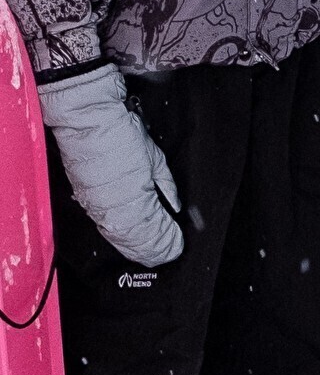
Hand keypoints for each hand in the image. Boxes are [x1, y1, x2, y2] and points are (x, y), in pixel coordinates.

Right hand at [40, 60, 183, 264]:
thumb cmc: (121, 136)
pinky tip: (130, 240)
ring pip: (122, 240)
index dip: (167, 243)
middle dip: (156, 249)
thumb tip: (174, 206)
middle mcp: (114, 214)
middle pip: (138, 243)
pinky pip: (107, 229)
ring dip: (139, 248)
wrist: (88, 123)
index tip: (177, 245)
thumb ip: (166, 188)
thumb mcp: (155, 160)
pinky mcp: (87, 203)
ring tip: (155, 252)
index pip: (154, 236)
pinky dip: (122, 237)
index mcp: (135, 204)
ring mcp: (98, 210)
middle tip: (170, 251)